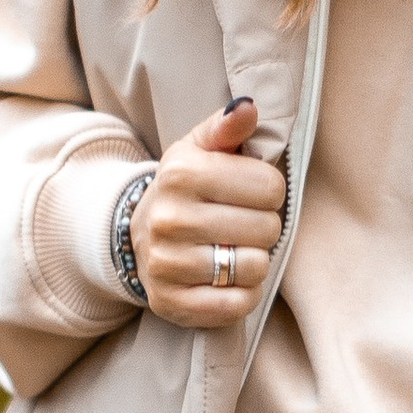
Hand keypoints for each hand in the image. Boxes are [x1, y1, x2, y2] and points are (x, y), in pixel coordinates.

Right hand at [132, 96, 287, 327]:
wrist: (141, 234)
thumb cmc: (186, 189)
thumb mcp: (201, 149)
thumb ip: (228, 127)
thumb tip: (250, 107)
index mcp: (183, 173)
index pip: (270, 186)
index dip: (269, 192)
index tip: (249, 194)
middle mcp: (170, 218)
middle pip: (266, 228)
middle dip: (263, 227)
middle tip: (241, 225)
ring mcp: (168, 264)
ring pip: (255, 266)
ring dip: (254, 261)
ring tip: (233, 250)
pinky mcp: (171, 303)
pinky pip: (238, 304)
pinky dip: (243, 294)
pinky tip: (227, 279)